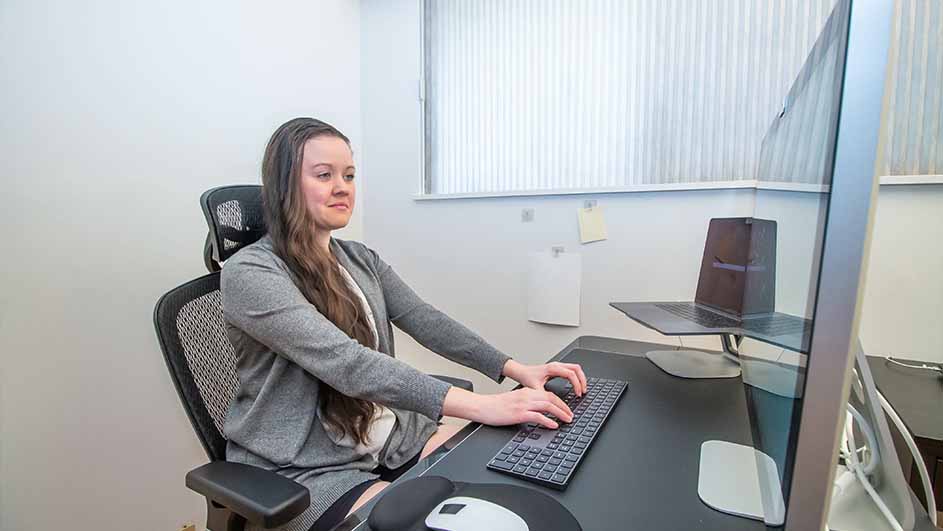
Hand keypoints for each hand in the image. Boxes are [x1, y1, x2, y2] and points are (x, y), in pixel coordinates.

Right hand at [442, 387, 573, 428]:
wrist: (482, 406)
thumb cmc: (496, 405)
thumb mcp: (514, 399)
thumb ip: (526, 401)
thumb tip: (539, 410)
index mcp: (526, 392)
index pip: (548, 394)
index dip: (560, 402)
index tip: (567, 409)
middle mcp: (527, 396)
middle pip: (551, 398)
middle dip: (564, 407)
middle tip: (571, 415)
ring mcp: (523, 405)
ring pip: (547, 405)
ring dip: (560, 413)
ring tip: (567, 420)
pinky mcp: (519, 414)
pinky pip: (537, 416)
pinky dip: (548, 421)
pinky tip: (553, 425)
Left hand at [502, 360, 587, 396]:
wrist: (521, 372)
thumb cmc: (527, 378)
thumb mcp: (535, 389)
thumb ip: (544, 396)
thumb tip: (552, 405)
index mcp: (552, 369)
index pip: (571, 374)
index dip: (577, 384)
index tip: (578, 394)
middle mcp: (556, 365)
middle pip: (576, 368)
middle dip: (582, 380)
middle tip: (584, 391)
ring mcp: (557, 366)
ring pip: (575, 368)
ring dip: (581, 378)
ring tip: (582, 389)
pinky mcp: (557, 368)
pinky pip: (572, 370)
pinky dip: (576, 377)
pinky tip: (576, 386)